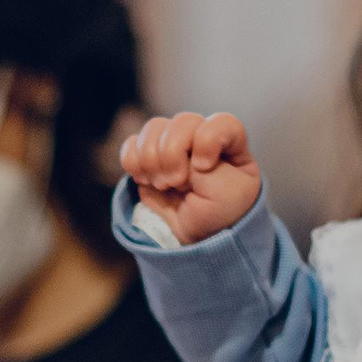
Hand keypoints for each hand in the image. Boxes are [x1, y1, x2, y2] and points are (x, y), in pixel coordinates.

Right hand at [119, 112, 260, 246]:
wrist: (194, 240)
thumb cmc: (219, 216)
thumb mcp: (226, 194)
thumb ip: (203, 167)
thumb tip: (170, 154)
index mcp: (231, 145)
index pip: (221, 122)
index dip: (207, 140)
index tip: (203, 167)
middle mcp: (201, 139)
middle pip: (182, 121)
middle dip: (172, 154)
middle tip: (176, 183)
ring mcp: (174, 146)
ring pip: (154, 127)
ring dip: (152, 160)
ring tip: (162, 185)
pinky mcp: (148, 159)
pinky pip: (131, 144)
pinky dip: (133, 162)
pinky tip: (146, 181)